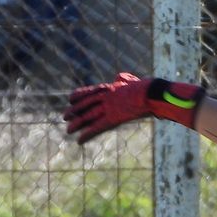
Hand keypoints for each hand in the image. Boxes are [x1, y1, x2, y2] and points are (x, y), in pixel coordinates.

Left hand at [64, 73, 206, 143]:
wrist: (152, 93)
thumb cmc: (148, 87)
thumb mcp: (134, 80)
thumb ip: (124, 79)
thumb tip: (119, 76)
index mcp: (111, 87)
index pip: (91, 91)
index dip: (79, 96)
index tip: (70, 99)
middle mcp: (106, 97)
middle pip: (86, 104)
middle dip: (74, 111)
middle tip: (64, 116)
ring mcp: (109, 107)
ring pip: (88, 116)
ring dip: (77, 124)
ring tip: (68, 130)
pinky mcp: (113, 118)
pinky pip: (97, 127)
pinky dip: (87, 134)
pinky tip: (80, 140)